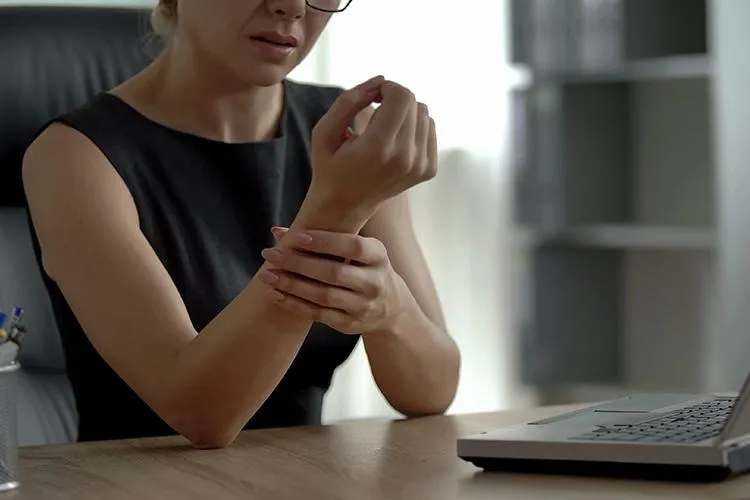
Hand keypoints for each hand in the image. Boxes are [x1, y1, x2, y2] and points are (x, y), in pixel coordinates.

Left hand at [256, 226, 405, 334]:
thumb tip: (277, 231)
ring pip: (323, 296)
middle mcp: (374, 283)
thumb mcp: (358, 251)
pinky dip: (294, 304)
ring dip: (292, 285)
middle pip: (334, 273)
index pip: (353, 247)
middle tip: (271, 254)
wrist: (390, 308)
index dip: (324, 241)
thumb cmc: (364, 268)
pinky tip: (275, 294)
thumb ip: (324, 238)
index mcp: (378, 257)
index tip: (295, 236)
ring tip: (267, 275)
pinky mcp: (349, 324)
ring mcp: (362, 306)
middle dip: (298, 263)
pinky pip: (317, 314)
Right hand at [310, 76, 437, 215]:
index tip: (373, 97)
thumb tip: (380, 80)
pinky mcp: (428, 170)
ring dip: (405, 113)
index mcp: (379, 147)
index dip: (387, 88)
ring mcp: (420, 166)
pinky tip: (395, 141)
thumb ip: (349, 100)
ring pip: (424, 114)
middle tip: (375, 113)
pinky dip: (414, 128)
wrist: (345, 206)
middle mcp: (405, 157)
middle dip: (395, 99)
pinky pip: (430, 130)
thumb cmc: (330, 166)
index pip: (402, 96)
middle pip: (414, 103)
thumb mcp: (325, 131)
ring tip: (384, 129)